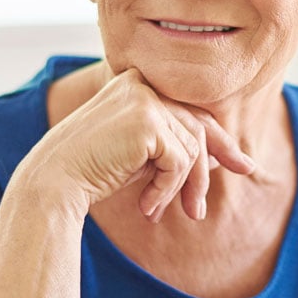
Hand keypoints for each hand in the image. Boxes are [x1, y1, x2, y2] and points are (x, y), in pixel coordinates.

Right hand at [23, 67, 254, 220]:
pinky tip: (146, 206)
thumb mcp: (140, 156)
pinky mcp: (147, 121)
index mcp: (138, 84)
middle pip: (197, 129)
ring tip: (158, 212)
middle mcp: (143, 84)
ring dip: (181, 188)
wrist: (53, 181)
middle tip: (199, 213)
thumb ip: (174, 147)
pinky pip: (179, 162)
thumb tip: (218, 155)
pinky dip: (167, 190)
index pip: (191, 112)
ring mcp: (146, 99)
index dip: (220, 142)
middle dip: (205, 174)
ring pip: (192, 149)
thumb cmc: (91, 170)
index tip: (243, 166)